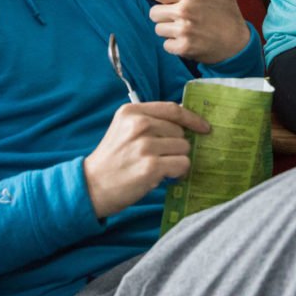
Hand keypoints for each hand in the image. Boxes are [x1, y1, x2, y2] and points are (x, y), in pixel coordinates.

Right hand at [83, 102, 210, 218]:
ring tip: (158, 167)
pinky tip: (163, 176)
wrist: (92, 186)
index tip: (204, 127)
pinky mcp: (151, 166)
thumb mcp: (124, 129)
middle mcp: (139, 125)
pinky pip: (182, 164)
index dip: (192, 118)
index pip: (172, 109)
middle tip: (160, 157)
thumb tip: (186, 123)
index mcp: (132, 111)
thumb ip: (151, 121)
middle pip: (180, 131)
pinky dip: (177, 172)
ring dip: (176, 160)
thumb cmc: (113, 159)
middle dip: (176, 146)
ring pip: (183, 148)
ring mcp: (145, 145)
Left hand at [150, 0, 250, 62]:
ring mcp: (184, 30)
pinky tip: (189, 42)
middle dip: (164, 17)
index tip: (175, 3)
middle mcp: (185, 10)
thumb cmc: (229, 14)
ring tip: (187, 31)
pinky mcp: (184, 47)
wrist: (238, 44)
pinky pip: (165, 46)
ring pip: (158, 30)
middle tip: (181, 19)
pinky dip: (175, 46)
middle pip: (153, 13)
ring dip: (170, 32)